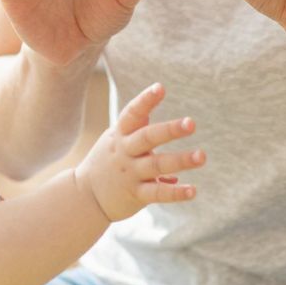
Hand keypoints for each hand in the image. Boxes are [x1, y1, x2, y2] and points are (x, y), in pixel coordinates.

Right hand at [76, 83, 203, 223]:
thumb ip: (139, 125)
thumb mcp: (116, 139)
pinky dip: (175, 192)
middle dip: (169, 130)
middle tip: (191, 123)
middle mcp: (125, 152)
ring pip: (157, 165)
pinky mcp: (135, 195)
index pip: (132, 114)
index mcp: (121, 135)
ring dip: (180, 160)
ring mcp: (130, 174)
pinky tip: (193, 190)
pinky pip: (157, 193)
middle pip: (147, 138)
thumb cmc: (107, 162)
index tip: (160, 88)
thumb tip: (164, 111)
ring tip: (201, 156)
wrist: (84, 197)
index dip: (145, 101)